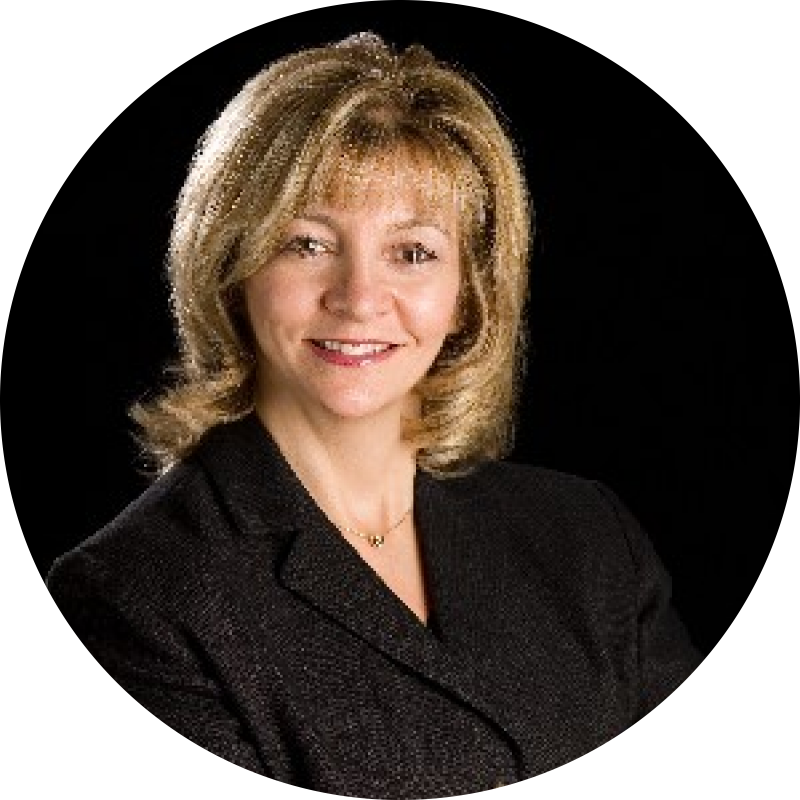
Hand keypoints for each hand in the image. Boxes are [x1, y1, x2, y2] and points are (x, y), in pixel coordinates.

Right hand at [620, 706, 765, 798]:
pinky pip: (721, 795)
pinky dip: (740, 785)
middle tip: (750, 741)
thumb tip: (695, 738)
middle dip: (727, 735)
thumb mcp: (632, 780)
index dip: (689, 715)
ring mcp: (672, 796)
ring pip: (712, 764)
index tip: (713, 714)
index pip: (659, 728)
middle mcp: (652, 776)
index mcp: (635, 763)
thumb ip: (652, 760)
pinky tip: (749, 784)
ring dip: (741, 760)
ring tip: (757, 763)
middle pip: (693, 740)